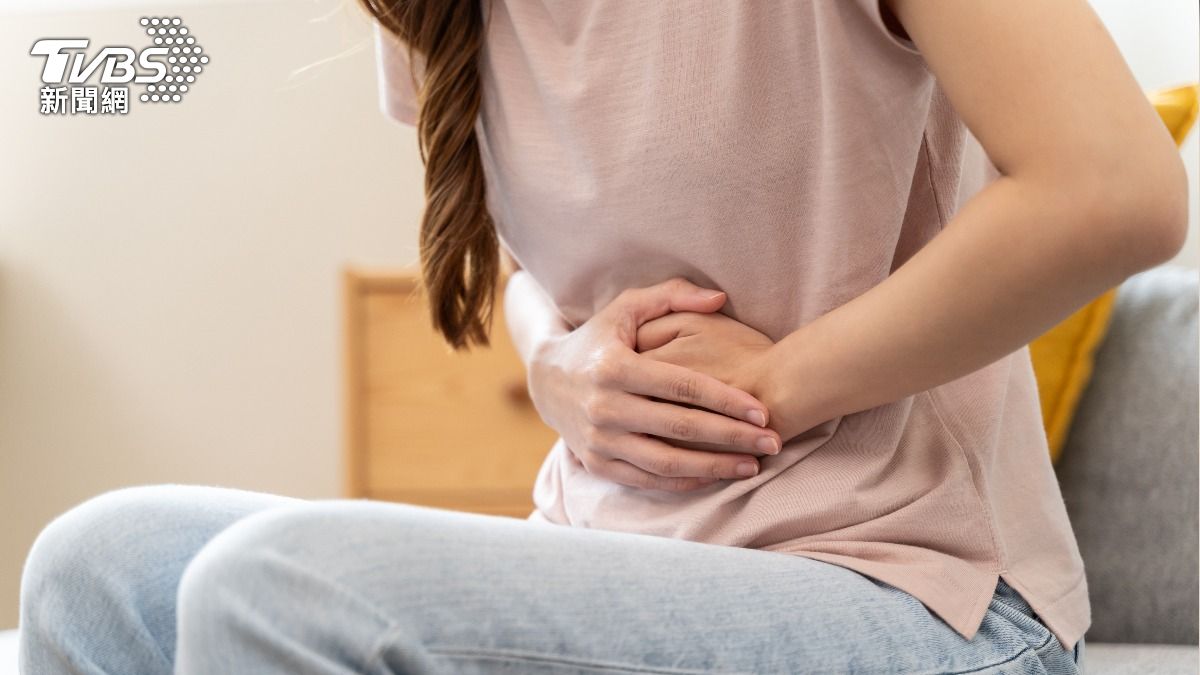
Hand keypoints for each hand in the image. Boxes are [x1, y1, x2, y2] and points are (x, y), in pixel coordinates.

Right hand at [528, 278, 782, 491]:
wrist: (545, 379)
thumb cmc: (598, 339)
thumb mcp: (626, 307)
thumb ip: (673, 294)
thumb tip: (720, 299)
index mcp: (615, 366)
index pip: (682, 386)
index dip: (726, 399)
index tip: (763, 410)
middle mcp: (604, 407)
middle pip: (681, 427)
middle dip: (732, 437)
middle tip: (772, 441)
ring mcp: (599, 440)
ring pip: (667, 462)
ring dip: (714, 467)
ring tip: (752, 466)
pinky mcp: (597, 464)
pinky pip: (648, 480)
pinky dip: (684, 482)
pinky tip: (716, 476)